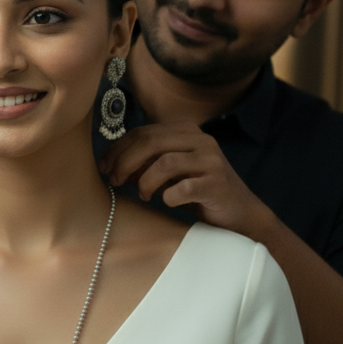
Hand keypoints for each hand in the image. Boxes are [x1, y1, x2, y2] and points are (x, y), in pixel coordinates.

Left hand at [101, 122, 271, 236]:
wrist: (238, 212)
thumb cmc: (197, 190)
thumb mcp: (169, 170)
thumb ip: (145, 161)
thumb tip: (110, 164)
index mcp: (185, 131)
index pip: (142, 132)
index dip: (117, 149)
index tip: (104, 167)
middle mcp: (200, 140)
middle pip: (150, 142)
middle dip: (125, 162)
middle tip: (115, 181)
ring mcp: (211, 161)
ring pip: (165, 163)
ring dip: (145, 181)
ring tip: (144, 194)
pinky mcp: (218, 184)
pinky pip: (183, 188)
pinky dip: (168, 197)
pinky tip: (167, 201)